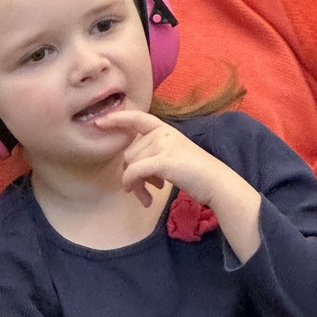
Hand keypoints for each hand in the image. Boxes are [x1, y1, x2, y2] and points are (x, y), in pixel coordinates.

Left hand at [94, 109, 261, 261]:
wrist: (217, 183)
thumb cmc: (197, 174)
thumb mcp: (174, 156)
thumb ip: (153, 155)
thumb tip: (130, 171)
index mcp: (166, 129)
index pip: (137, 118)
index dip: (117, 118)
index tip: (99, 122)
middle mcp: (163, 133)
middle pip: (130, 151)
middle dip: (132, 173)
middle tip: (145, 191)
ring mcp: (164, 145)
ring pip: (131, 164)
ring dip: (136, 185)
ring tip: (148, 197)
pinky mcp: (163, 160)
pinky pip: (134, 172)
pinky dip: (133, 185)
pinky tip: (144, 198)